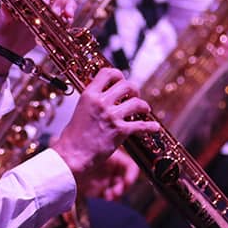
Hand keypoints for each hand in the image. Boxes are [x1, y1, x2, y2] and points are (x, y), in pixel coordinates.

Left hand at [0, 0, 74, 75]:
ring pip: (63, 0)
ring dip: (67, 7)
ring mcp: (45, 9)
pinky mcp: (51, 21)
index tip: (44, 0)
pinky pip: (65, 15)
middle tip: (55, 14)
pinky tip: (67, 24)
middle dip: (57, 1)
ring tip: (67, 17)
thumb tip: (4, 6)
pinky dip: (69, 18)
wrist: (4, 50)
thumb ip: (3, 15)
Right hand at [52, 68, 159, 191]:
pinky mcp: (120, 131)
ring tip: (144, 109)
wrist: (73, 155)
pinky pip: (141, 125)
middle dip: (133, 89)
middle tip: (134, 95)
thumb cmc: (73, 137)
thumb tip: (102, 96)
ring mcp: (112, 116)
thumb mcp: (80, 110)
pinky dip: (150, 127)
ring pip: (137, 103)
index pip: (107, 73)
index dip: (117, 75)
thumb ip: (92, 101)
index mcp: (89, 95)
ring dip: (143, 105)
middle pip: (126, 85)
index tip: (121, 80)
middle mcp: (101, 102)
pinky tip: (154, 127)